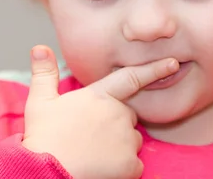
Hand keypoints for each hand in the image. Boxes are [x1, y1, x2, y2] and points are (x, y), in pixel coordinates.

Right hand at [22, 45, 178, 178]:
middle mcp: (118, 114)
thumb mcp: (39, 103)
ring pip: (132, 140)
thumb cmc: (42, 139)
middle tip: (91, 135)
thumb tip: (39, 47)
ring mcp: (126, 139)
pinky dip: (123, 168)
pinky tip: (102, 169)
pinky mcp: (130, 164)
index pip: (132, 77)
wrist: (46, 173)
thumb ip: (44, 74)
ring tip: (93, 153)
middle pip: (128, 115)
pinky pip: (134, 164)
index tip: (173, 63)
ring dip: (120, 146)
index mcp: (99, 96)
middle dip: (117, 123)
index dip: (154, 69)